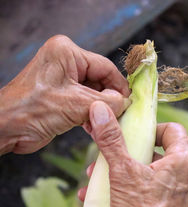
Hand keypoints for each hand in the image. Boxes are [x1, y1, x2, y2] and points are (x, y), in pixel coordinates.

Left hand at [0, 35, 129, 154]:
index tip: (131, 102)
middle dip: (109, 100)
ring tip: (105, 124)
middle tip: (119, 116)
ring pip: (94, 93)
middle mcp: (65, 62)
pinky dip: (90, 115)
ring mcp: (62, 79)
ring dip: (100, 110)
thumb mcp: (77, 105)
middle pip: (100, 80)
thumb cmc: (33, 111)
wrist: (5, 129)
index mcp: (67, 53)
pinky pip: (84, 102)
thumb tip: (126, 102)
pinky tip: (93, 128)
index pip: (104, 67)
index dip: (119, 86)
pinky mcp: (60, 95)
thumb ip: (108, 102)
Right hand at [79, 101, 187, 206]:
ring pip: (151, 170)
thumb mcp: (122, 173)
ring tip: (99, 177)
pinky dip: (131, 187)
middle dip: (129, 153)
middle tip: (109, 157)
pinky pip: (151, 187)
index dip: (151, 128)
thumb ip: (112, 140)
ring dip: (125, 171)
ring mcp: (180, 191)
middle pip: (158, 149)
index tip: (132, 134)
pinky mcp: (171, 205)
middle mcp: (187, 174)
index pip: (173, 129)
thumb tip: (101, 111)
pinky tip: (105, 195)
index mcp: (183, 160)